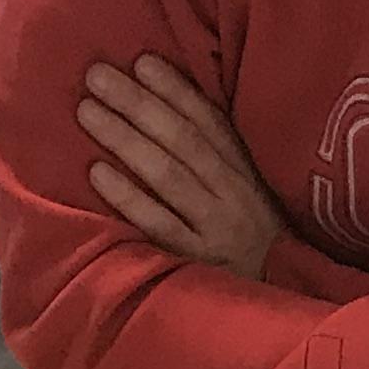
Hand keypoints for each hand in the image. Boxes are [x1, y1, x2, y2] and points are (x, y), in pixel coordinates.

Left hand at [79, 57, 287, 276]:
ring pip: (168, 175)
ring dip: (125, 138)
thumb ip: (220, 158)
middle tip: (97, 75)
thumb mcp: (250, 195)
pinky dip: (129, 197)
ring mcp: (216, 229)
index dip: (176, 90)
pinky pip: (159, 224)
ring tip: (87, 111)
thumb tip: (169, 109)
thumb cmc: (255, 244)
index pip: (210, 123)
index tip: (141, 62)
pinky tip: (98, 172)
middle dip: (138, 103)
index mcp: (246, 173)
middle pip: (182, 141)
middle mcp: (233, 195)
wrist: (281, 306)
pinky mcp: (199, 261)